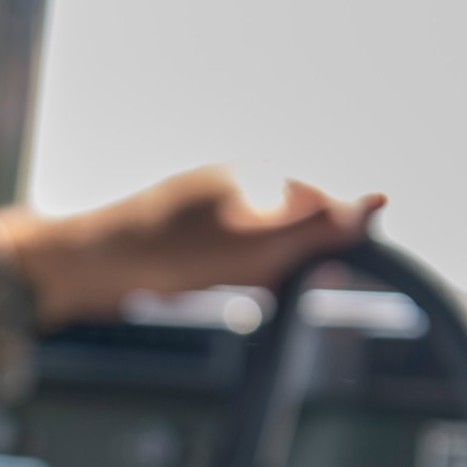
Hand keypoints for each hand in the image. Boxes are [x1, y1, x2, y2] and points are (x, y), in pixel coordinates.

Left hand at [0, 167, 386, 327]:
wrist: (86, 269)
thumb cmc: (170, 253)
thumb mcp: (257, 245)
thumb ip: (318, 226)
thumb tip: (379, 202)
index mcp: (259, 176)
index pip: (324, 208)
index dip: (330, 249)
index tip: (326, 278)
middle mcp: (237, 186)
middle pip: (294, 234)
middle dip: (287, 269)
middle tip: (258, 286)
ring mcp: (210, 211)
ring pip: (261, 254)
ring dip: (256, 279)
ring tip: (224, 286)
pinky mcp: (187, 239)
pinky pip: (228, 264)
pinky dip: (227, 282)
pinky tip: (204, 289)